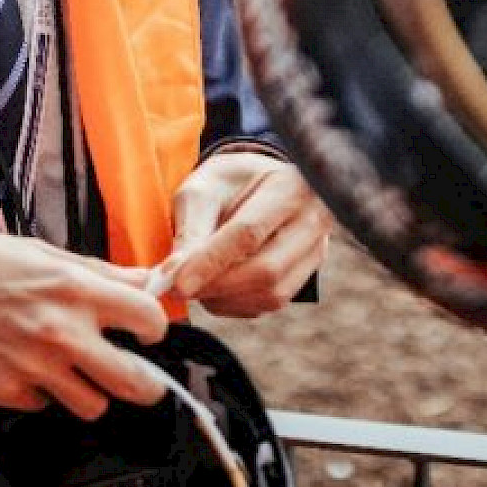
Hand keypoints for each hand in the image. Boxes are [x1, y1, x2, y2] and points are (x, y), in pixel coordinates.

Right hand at [0, 226, 168, 417]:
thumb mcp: (34, 250)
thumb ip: (93, 270)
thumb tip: (140, 278)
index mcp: (73, 290)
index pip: (149, 319)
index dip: (154, 324)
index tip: (145, 327)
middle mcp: (60, 334)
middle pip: (136, 383)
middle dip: (146, 381)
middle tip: (136, 372)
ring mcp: (34, 369)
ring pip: (94, 406)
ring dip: (91, 390)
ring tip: (73, 370)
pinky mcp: (6, 393)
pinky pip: (44, 406)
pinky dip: (41, 393)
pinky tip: (24, 367)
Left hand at [162, 149, 331, 315]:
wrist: (258, 183)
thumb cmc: (228, 182)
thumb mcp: (203, 188)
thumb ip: (191, 229)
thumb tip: (172, 275)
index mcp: (289, 185)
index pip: (248, 232)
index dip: (211, 261)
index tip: (176, 284)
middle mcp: (312, 221)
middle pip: (266, 269)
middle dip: (216, 286)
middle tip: (175, 290)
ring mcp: (314, 253)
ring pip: (270, 294)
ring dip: (223, 298)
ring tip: (194, 281)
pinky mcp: (305, 276)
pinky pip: (269, 304)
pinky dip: (235, 303)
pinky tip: (215, 286)